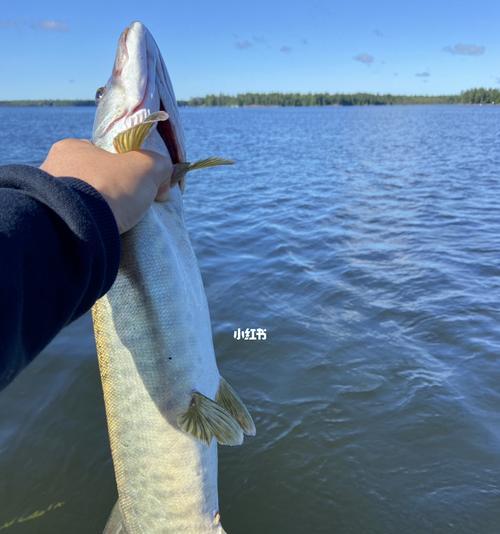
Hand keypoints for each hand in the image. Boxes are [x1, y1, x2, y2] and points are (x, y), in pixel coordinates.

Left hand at [40, 139, 173, 233]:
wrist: (78, 227)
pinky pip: (74, 220)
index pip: (102, 153)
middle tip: (129, 206)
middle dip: (111, 190)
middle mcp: (52, 168)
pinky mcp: (50, 222)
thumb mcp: (146, 167)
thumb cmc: (110, 187)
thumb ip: (159, 165)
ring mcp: (48, 197)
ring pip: (83, 200)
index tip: (137, 185)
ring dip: (99, 209)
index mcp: (71, 148)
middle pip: (92, 177)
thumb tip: (164, 180)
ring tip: (117, 223)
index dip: (124, 167)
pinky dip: (89, 225)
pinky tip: (102, 232)